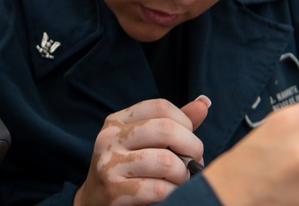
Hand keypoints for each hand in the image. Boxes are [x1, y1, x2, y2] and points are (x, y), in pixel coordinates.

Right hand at [73, 96, 210, 205]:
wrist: (94, 204)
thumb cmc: (127, 170)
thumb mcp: (144, 142)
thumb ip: (173, 124)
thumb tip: (204, 102)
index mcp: (117, 120)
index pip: (160, 106)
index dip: (185, 123)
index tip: (189, 141)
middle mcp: (109, 138)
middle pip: (166, 129)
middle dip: (192, 147)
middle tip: (195, 163)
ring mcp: (109, 164)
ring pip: (165, 161)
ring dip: (183, 174)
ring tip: (181, 180)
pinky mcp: (113, 191)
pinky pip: (158, 189)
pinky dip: (173, 192)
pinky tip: (171, 194)